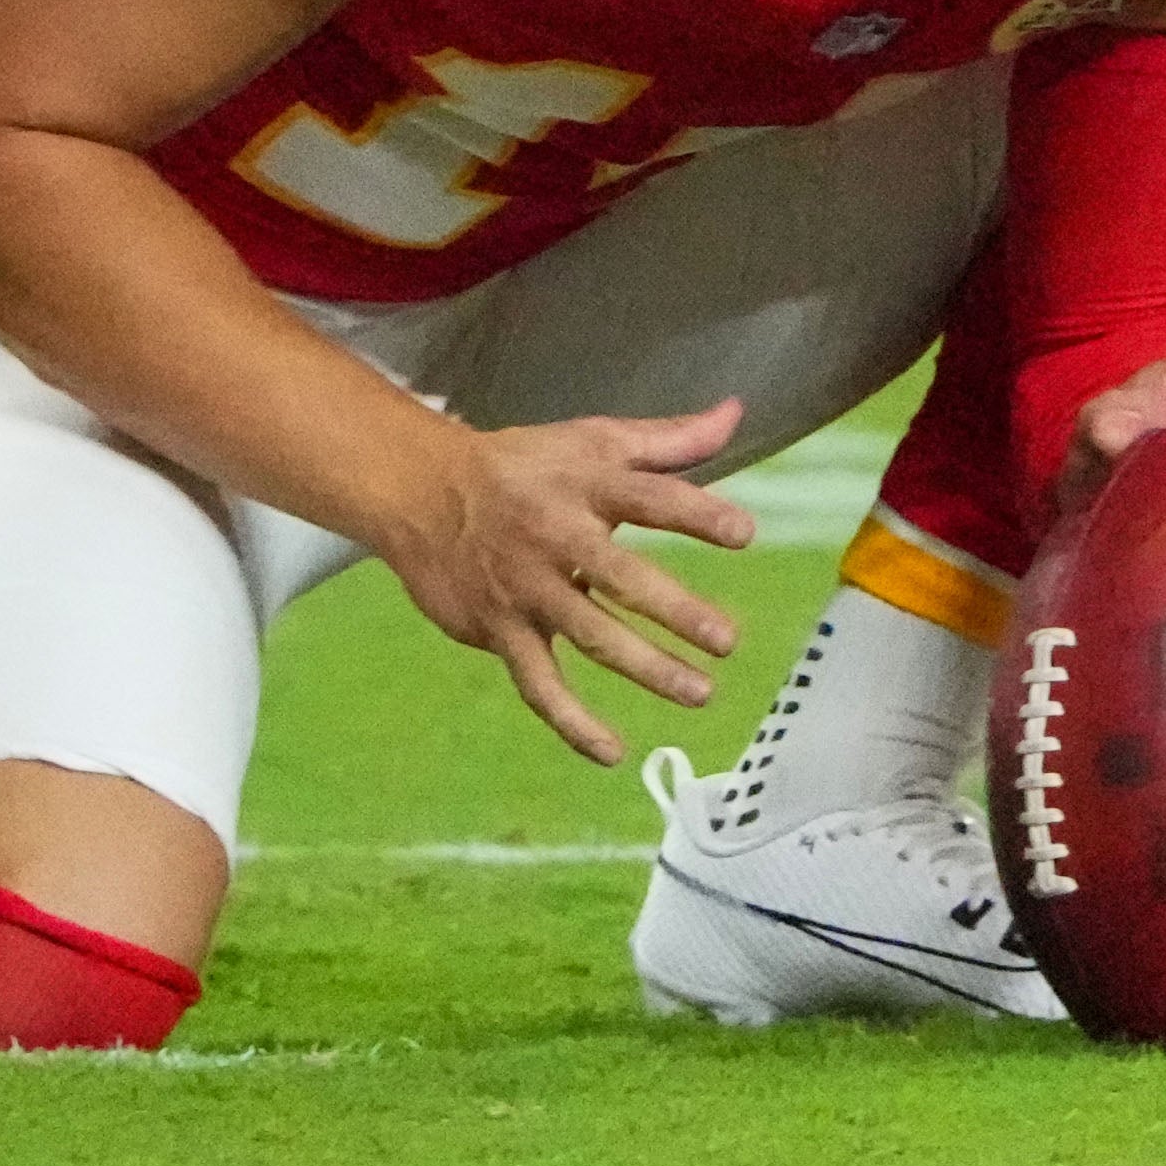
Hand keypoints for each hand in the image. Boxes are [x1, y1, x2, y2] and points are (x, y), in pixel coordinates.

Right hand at [373, 397, 752, 762]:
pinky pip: (539, 684)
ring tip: (699, 692)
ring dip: (646, 667)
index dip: (697, 515)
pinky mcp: (499, 630)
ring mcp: (526, 589)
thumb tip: (735, 414)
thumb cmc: (523, 465)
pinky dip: (573, 723)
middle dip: (676, 610)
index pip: (649, 498)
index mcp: (586, 485)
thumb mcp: (593, 440)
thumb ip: (669, 439)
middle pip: (621, 576)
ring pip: (590, 636)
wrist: (420, 492)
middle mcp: (556, 537)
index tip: (744, 535)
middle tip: (726, 640)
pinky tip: (613, 751)